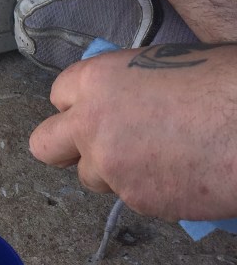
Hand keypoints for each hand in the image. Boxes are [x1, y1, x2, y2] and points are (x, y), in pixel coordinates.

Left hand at [29, 42, 236, 221]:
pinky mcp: (137, 200)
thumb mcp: (159, 65)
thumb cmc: (220, 85)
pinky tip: (180, 175)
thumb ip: (124, 86)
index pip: (58, 96)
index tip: (94, 111)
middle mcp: (91, 125)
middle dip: (64, 148)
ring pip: (91, 177)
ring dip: (113, 172)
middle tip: (94, 147)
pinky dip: (150, 190)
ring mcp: (110, 167)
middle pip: (45, 145)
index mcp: (96, 81)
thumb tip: (123, 98)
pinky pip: (131, 197)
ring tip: (156, 158)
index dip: (78, 105)